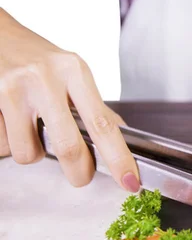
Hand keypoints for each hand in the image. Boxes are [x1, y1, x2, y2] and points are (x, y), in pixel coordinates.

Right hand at [0, 8, 139, 191]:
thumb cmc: (38, 58)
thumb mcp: (73, 73)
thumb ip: (94, 106)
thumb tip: (120, 137)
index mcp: (74, 71)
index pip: (102, 124)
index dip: (118, 158)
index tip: (129, 181)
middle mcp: (44, 78)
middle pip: (68, 146)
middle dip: (78, 172)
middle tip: (80, 176)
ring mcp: (12, 89)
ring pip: (28, 152)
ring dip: (34, 152)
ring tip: (32, 132)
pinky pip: (2, 145)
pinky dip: (8, 142)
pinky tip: (10, 122)